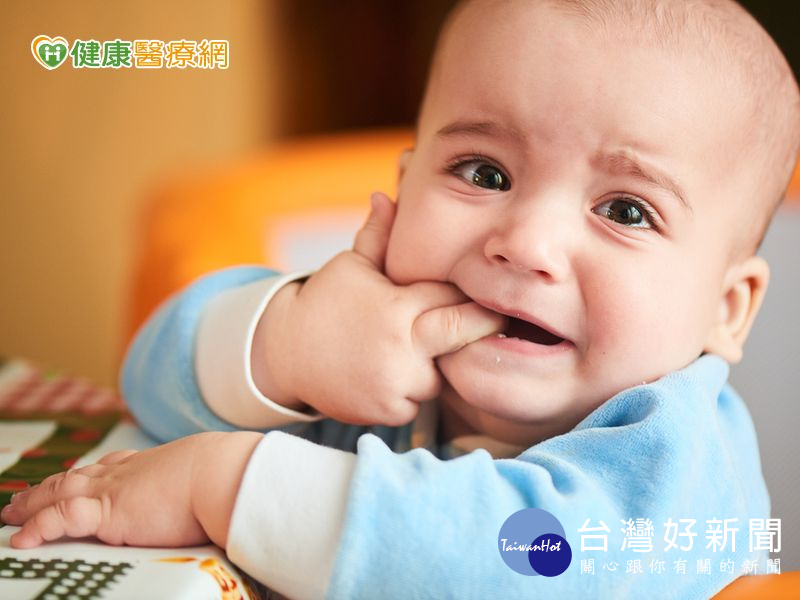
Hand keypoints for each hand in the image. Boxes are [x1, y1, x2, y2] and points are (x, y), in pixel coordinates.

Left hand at [1, 431, 261, 548]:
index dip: (89, 473)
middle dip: (50, 486)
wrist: (223, 474)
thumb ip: (203, 487)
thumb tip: (225, 496)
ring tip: (12, 513)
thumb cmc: (227, 476)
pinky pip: (60, 520)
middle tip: (26, 494)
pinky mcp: (107, 512)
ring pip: (59, 494)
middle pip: (77, 477)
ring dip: (32, 503)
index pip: (110, 466)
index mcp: (151, 464)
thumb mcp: (210, 476)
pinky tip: (21, 538)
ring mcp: (113, 490)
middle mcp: (127, 473)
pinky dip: (37, 527)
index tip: (79, 475)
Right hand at [256, 192, 505, 425]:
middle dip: (483, 323)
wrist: (283, 355)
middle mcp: (402, 346)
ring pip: (442, 373)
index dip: (466, 290)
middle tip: (497, 316)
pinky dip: (412, 391)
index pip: (452, 293)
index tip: (482, 288)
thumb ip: (377, 235)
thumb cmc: (323, 303)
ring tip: (417, 349)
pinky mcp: (387, 410)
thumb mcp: (350, 266)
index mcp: (397, 305)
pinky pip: (419, 401)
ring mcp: (396, 382)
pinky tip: (393, 374)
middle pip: (465, 331)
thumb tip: (385, 194)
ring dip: (437, 363)